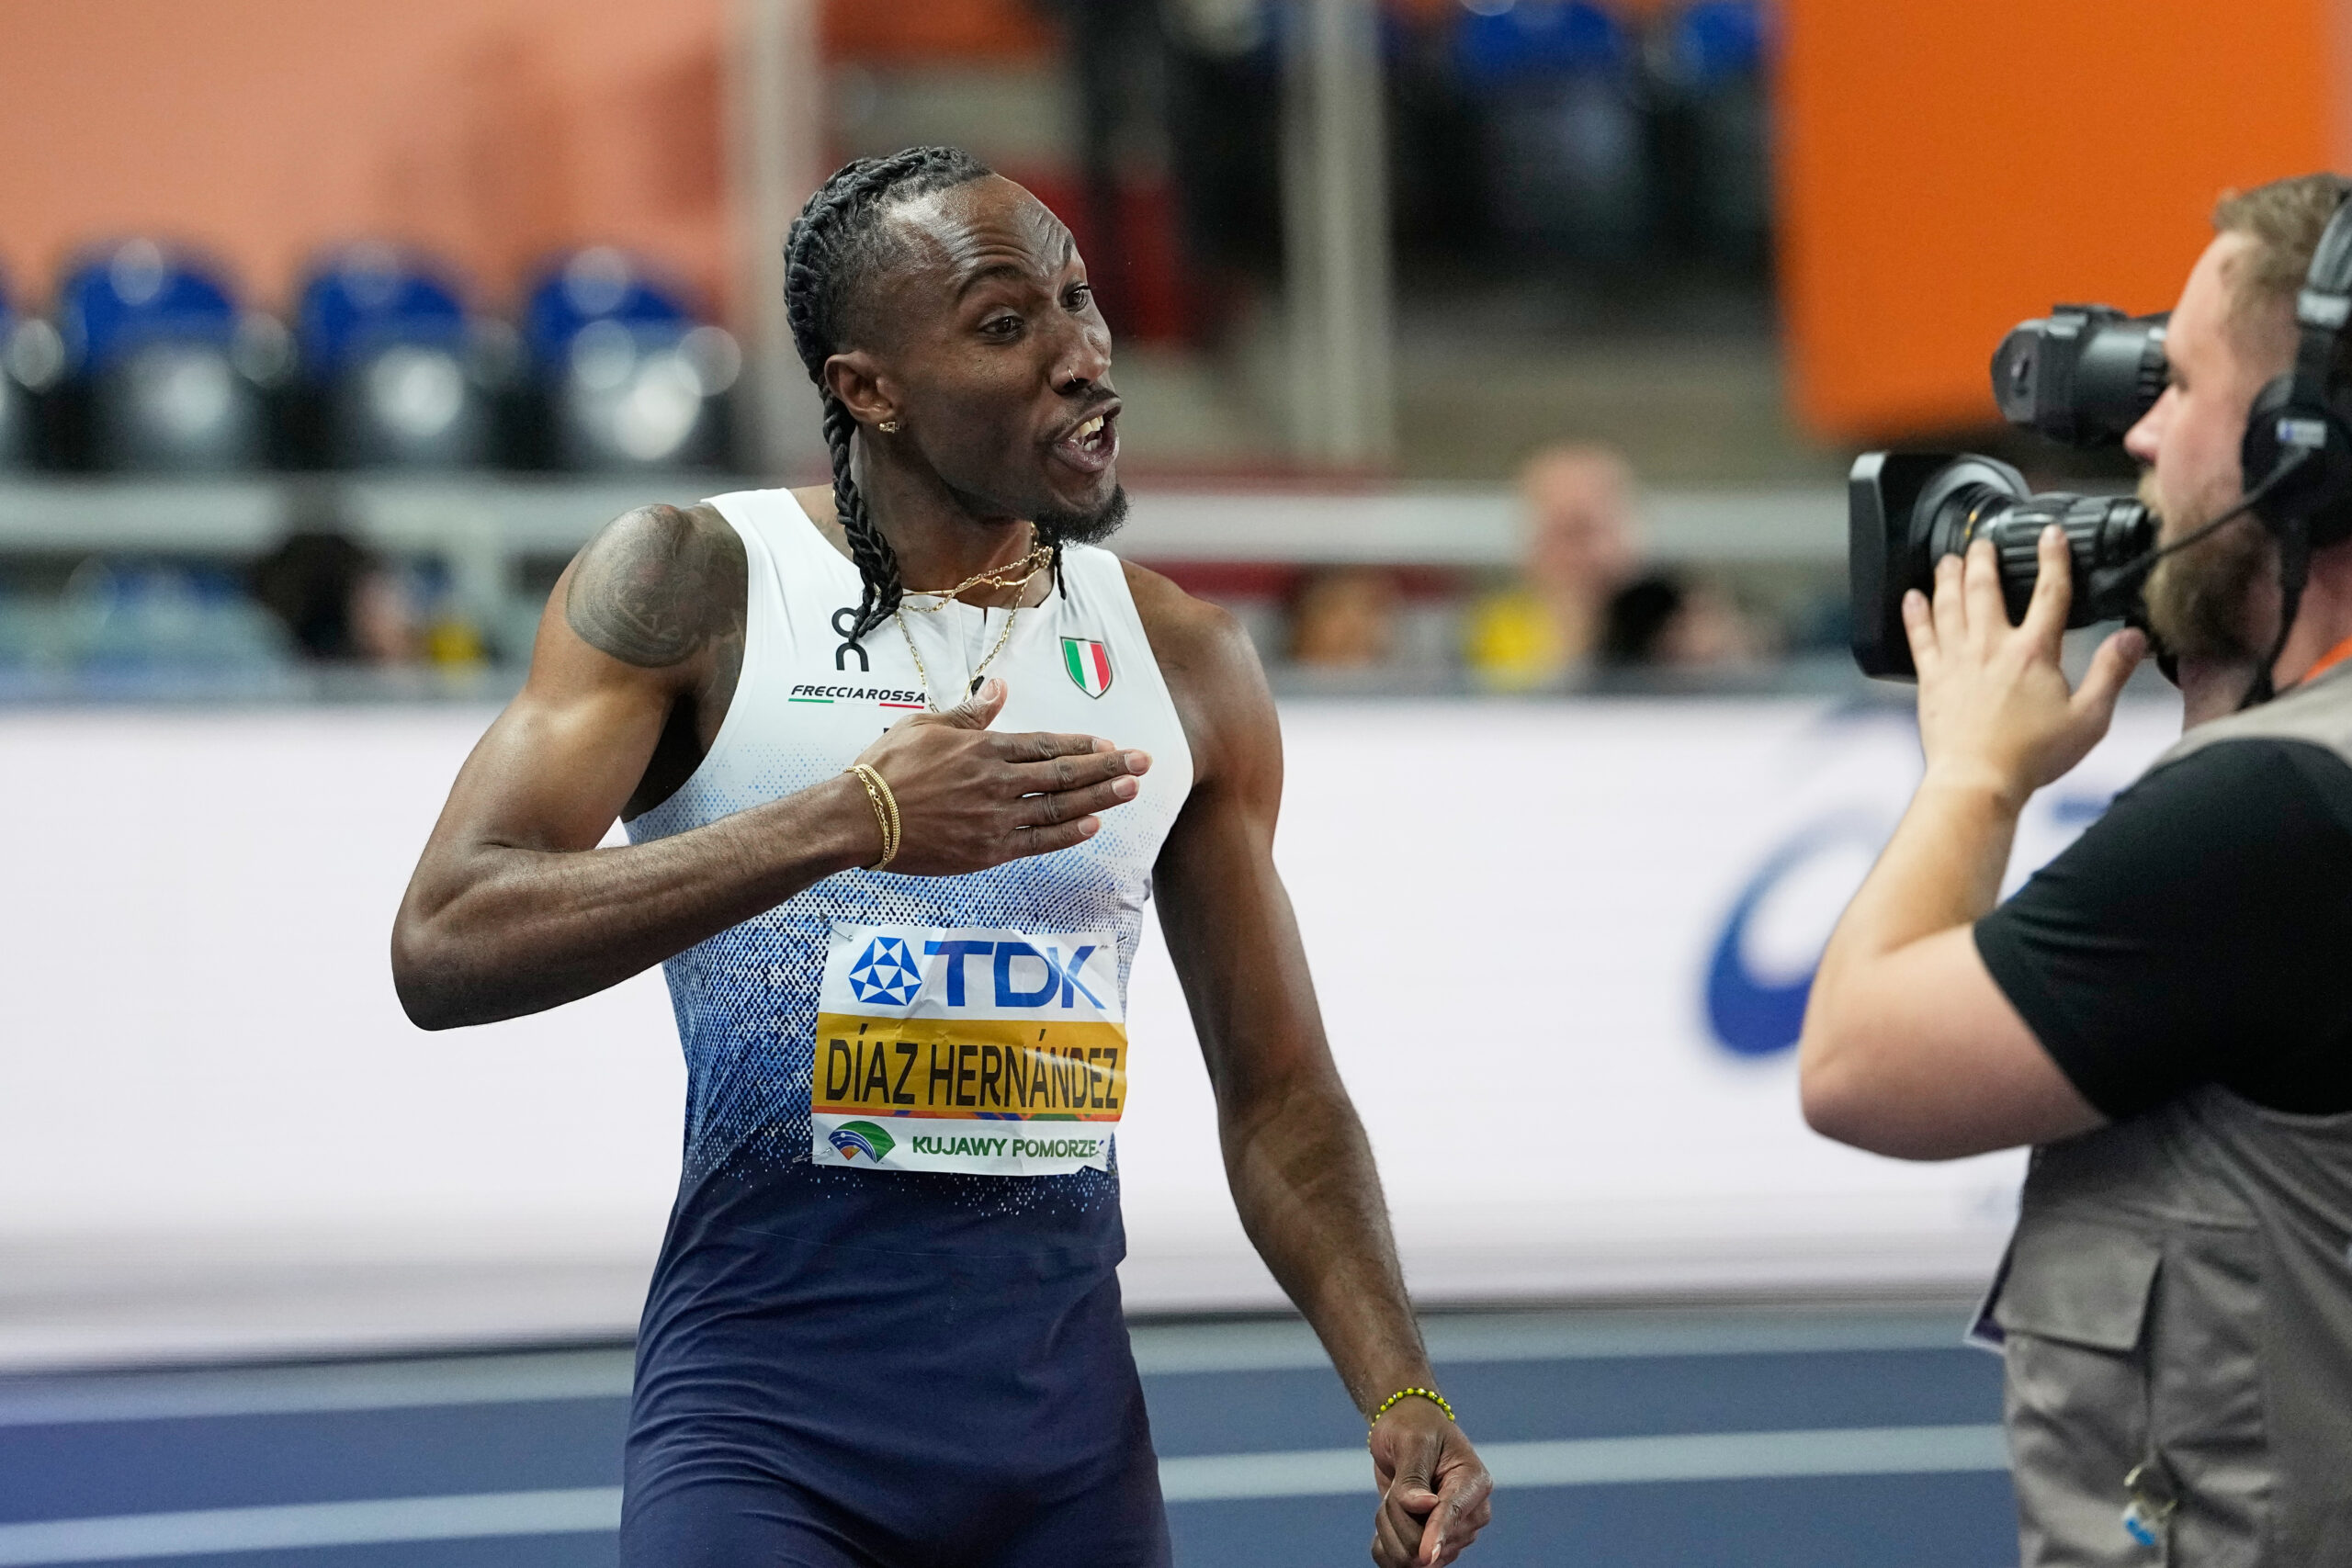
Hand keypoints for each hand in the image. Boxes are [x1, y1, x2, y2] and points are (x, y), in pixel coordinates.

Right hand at [847, 678, 1149, 874]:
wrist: (859, 819)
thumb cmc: (885, 769)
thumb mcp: (925, 725)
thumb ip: (969, 711)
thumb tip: (999, 687)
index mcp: (983, 749)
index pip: (1045, 746)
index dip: (1080, 745)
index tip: (1108, 743)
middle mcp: (997, 783)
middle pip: (1064, 774)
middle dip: (1107, 768)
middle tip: (1142, 763)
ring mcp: (995, 819)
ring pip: (1059, 807)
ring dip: (1099, 798)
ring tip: (1130, 790)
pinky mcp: (987, 851)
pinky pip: (1037, 842)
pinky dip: (1067, 834)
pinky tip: (1093, 826)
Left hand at [1369, 1400, 1492, 1566]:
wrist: (1406, 1433)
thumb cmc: (1413, 1428)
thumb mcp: (1411, 1441)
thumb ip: (1414, 1476)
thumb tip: (1424, 1506)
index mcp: (1474, 1482)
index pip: (1453, 1513)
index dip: (1436, 1534)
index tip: (1425, 1557)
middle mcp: (1470, 1515)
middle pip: (1423, 1540)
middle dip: (1396, 1514)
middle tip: (1397, 1483)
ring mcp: (1452, 1535)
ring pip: (1409, 1555)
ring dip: (1388, 1526)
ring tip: (1395, 1495)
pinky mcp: (1433, 1547)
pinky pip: (1398, 1563)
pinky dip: (1384, 1544)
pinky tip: (1386, 1520)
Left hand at [1903, 528, 2143, 808]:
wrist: (1978, 780)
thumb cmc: (2032, 756)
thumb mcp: (2089, 718)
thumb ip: (2112, 673)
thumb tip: (2134, 638)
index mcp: (2034, 652)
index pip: (2050, 592)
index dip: (2054, 559)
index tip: (2051, 536)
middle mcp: (1991, 647)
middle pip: (1985, 588)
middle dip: (1984, 558)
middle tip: (1982, 541)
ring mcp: (1956, 661)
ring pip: (1949, 605)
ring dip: (1948, 577)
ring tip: (1949, 559)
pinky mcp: (1931, 680)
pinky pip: (1919, 637)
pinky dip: (1914, 614)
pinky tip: (1910, 598)